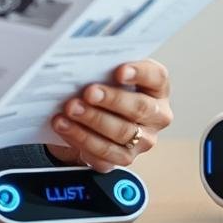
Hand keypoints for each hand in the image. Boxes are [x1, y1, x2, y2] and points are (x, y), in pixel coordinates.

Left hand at [47, 60, 172, 171]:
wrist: (94, 117)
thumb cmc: (105, 88)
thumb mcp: (108, 73)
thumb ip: (104, 67)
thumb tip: (84, 64)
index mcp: (157, 88)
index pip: (156, 76)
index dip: (139, 73)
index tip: (119, 71)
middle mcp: (156, 116)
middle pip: (140, 108)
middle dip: (111, 100)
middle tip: (88, 92)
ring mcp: (143, 141)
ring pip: (122, 133)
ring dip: (93, 121)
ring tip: (71, 109)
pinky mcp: (123, 159)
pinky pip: (104, 154)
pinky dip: (81, 139)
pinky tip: (65, 127)